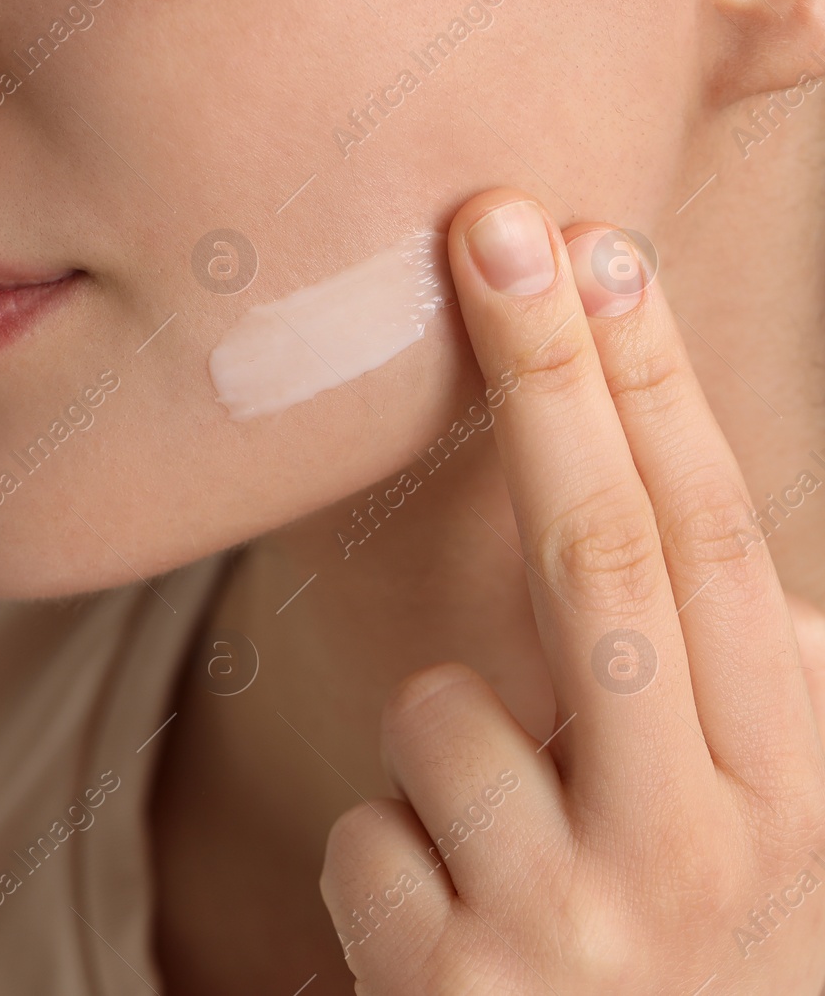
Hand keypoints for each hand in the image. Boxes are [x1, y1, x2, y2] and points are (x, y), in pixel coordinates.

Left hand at [318, 189, 824, 992]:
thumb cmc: (692, 956)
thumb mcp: (757, 827)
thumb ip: (740, 687)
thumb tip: (679, 483)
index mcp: (796, 787)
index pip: (713, 544)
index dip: (651, 387)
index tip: (593, 248)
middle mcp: (705, 849)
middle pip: (604, 559)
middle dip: (546, 374)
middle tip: (490, 226)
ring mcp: (574, 925)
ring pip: (437, 711)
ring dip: (444, 748)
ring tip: (506, 848)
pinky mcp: (448, 986)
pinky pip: (364, 832)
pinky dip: (390, 857)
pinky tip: (453, 937)